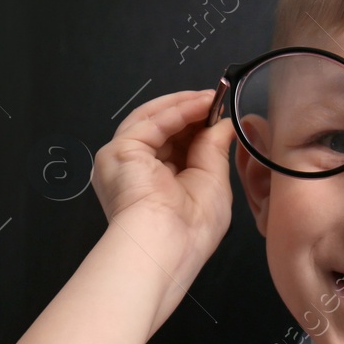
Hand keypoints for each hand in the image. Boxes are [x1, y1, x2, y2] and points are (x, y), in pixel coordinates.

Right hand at [90, 89, 237, 260]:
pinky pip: (151, 121)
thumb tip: (222, 124)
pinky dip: (177, 110)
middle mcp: (135, 170)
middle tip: (218, 101)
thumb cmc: (189, 231)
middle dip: (191, 113)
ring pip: (153, 119)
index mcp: (154, 183)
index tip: (219, 114)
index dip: (197, 126)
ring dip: (184, 106)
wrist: (167, 246)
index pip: (175, 144)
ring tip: (211, 98)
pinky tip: (200, 104)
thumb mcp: (212, 182)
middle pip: (162, 129)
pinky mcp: (120, 150)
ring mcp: (124, 159)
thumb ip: (214, 150)